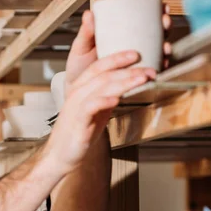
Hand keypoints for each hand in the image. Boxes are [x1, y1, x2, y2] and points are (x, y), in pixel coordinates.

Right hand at [45, 51, 155, 173]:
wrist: (60, 156)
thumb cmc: (79, 133)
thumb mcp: (96, 111)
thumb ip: (107, 97)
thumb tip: (128, 88)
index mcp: (81, 88)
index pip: (99, 66)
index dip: (117, 58)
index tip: (136, 54)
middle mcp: (77, 93)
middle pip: (103, 73)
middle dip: (129, 69)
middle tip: (150, 69)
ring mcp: (76, 107)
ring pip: (100, 86)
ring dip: (124, 81)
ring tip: (143, 79)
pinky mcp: (78, 122)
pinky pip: (90, 107)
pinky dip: (104, 100)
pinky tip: (118, 99)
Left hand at [64, 6, 172, 89]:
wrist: (77, 89)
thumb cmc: (79, 66)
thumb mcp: (81, 48)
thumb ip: (86, 33)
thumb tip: (88, 14)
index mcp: (120, 35)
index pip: (143, 20)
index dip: (156, 12)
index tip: (162, 6)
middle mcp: (131, 47)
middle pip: (155, 34)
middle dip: (165, 27)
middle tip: (165, 23)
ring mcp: (134, 63)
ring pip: (157, 52)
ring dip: (166, 48)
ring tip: (166, 47)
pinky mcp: (134, 78)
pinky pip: (151, 72)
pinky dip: (160, 69)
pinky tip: (163, 66)